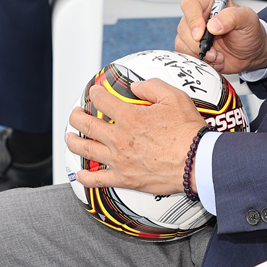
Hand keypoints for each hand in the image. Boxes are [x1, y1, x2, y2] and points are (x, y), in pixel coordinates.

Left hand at [67, 79, 207, 195]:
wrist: (197, 161)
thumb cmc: (188, 130)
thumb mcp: (174, 97)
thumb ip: (152, 87)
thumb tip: (135, 87)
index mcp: (130, 116)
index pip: (102, 101)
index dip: (96, 93)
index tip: (95, 92)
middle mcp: (119, 138)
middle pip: (86, 125)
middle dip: (76, 116)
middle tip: (75, 114)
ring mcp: (119, 160)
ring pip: (86, 150)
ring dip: (73, 142)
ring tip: (69, 138)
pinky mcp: (125, 178)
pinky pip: (98, 180)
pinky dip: (85, 178)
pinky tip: (79, 175)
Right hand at [175, 0, 266, 74]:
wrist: (251, 53)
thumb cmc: (249, 32)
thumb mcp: (248, 19)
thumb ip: (232, 17)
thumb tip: (213, 25)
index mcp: (209, 2)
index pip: (191, 5)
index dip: (193, 19)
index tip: (201, 34)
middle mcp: (198, 16)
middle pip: (184, 27)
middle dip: (198, 44)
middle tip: (215, 51)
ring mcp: (193, 33)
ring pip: (182, 43)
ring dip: (201, 54)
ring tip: (218, 56)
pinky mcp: (193, 49)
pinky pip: (186, 55)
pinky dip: (201, 61)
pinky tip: (214, 60)